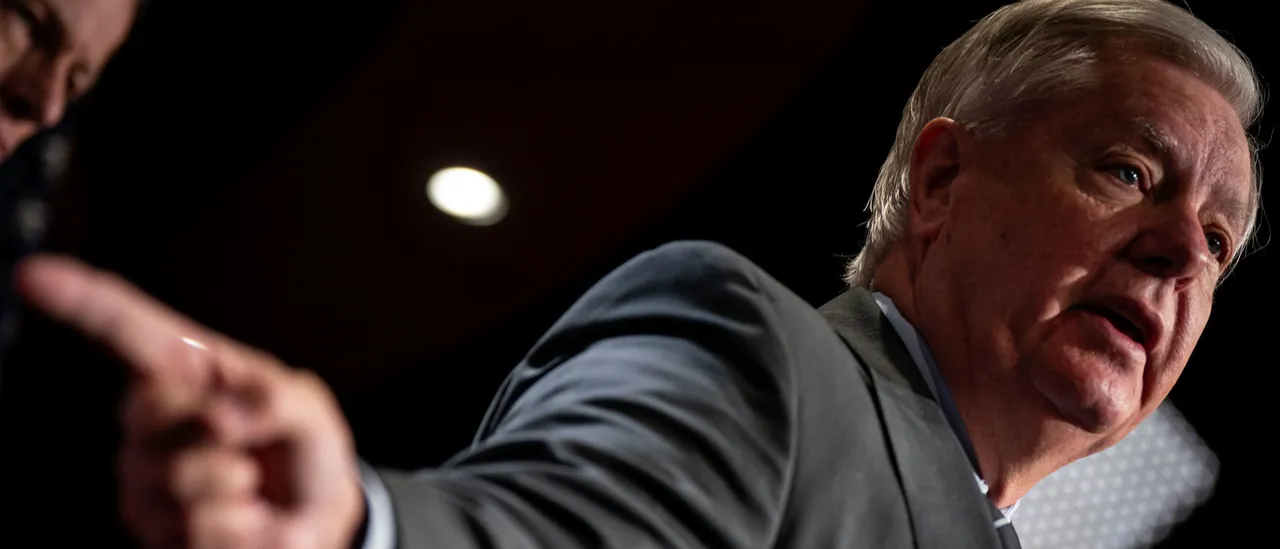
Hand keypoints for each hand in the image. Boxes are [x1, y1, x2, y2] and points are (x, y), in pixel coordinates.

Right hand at [18, 255, 366, 548]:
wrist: (310, 515)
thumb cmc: (302, 448)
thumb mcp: (310, 410)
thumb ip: (278, 400)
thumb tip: (218, 418)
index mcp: (189, 366)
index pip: (127, 329)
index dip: (80, 302)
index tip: (34, 277)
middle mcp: (153, 413)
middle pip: (152, 408)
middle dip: (219, 430)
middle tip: (251, 442)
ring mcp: (142, 469)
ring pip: (176, 476)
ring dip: (233, 484)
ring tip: (248, 481)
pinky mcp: (146, 521)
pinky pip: (190, 526)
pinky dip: (234, 524)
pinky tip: (240, 513)